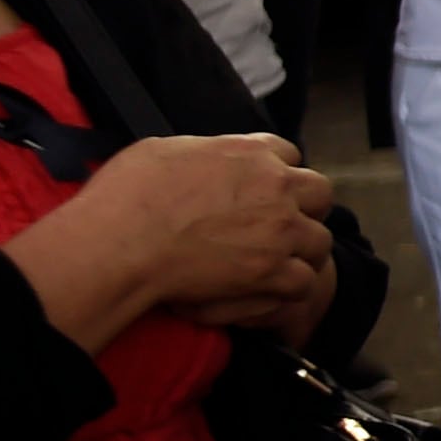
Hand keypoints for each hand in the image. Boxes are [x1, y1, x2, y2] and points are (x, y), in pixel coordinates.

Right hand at [4, 132, 334, 349]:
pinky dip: (290, 289)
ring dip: (303, 251)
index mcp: (249, 152)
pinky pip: (304, 282)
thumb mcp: (165, 150)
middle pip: (319, 193)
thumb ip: (202, 153)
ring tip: (279, 263)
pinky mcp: (272, 271)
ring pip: (320, 241)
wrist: (120, 241)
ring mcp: (279, 230)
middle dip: (305, 208)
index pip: (289, 153)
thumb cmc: (128, 194)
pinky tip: (270, 290)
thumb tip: (203, 160)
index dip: (278, 172)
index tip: (264, 190)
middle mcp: (275, 186)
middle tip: (282, 226)